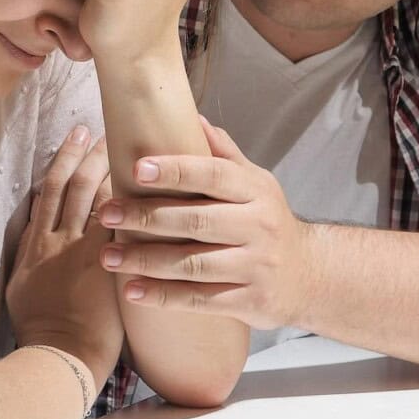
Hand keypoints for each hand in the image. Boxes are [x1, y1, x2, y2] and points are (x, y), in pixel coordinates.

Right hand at [6, 127, 121, 369]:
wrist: (59, 356)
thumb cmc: (41, 334)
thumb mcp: (21, 292)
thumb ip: (30, 263)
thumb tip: (35, 242)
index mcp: (33, 248)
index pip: (47, 194)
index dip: (61, 163)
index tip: (75, 140)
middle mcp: (54, 241)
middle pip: (69, 186)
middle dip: (85, 155)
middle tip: (101, 130)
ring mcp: (81, 250)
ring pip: (93, 197)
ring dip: (108, 168)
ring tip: (124, 144)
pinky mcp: (106, 262)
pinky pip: (118, 221)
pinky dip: (129, 198)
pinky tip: (144, 181)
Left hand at [97, 116, 312, 329]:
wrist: (312, 276)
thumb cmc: (268, 222)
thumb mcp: (256, 184)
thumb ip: (223, 155)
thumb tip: (191, 116)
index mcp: (256, 191)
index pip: (213, 175)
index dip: (175, 171)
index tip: (135, 169)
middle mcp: (258, 227)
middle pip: (196, 220)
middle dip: (146, 217)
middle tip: (107, 212)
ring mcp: (256, 267)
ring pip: (193, 264)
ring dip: (145, 260)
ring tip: (108, 256)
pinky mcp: (250, 302)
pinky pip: (199, 300)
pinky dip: (163, 296)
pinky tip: (132, 290)